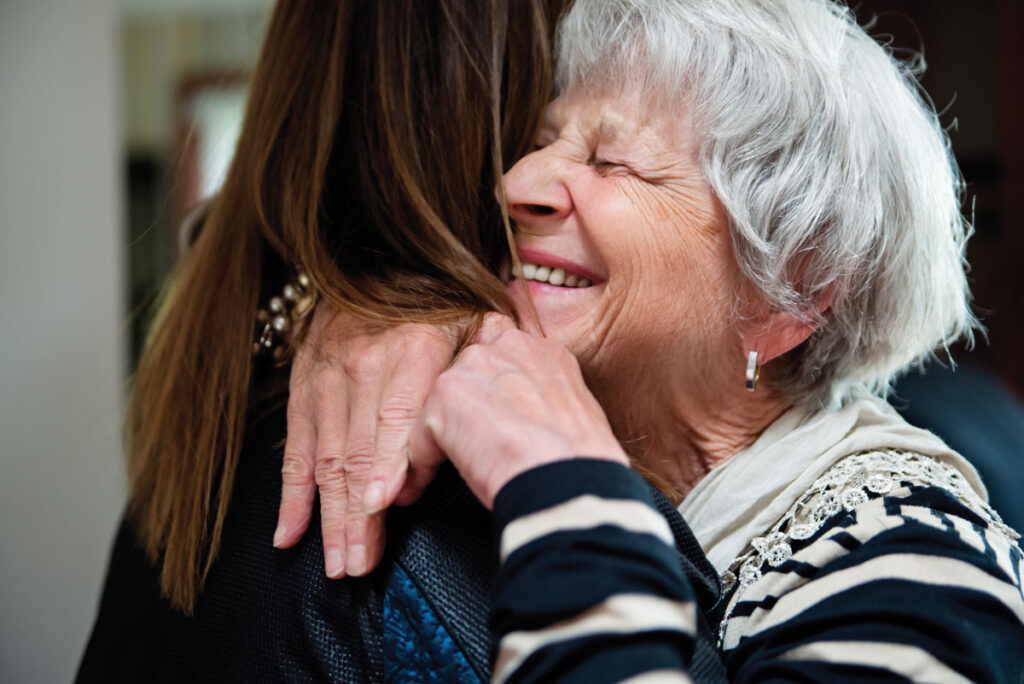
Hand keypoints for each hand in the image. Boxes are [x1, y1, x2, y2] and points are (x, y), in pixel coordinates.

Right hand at [275, 305, 454, 577]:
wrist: (376, 256)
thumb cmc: (442, 298)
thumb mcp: (475, 318)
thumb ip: (475, 369)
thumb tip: (458, 437)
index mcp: (413, 344)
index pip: (395, 412)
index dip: (387, 461)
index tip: (381, 505)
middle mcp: (364, 360)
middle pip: (357, 446)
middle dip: (356, 511)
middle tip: (359, 562)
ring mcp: (327, 373)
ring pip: (325, 455)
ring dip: (328, 514)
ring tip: (337, 561)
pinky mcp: (303, 383)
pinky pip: (295, 445)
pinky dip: (291, 493)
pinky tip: (290, 534)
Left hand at [408, 314, 628, 509]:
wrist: (570, 485)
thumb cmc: (580, 467)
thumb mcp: (575, 414)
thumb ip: (542, 400)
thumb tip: (527, 419)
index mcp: (543, 351)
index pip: (501, 356)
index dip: (492, 392)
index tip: (494, 423)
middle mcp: (508, 345)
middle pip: (465, 375)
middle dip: (463, 411)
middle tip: (473, 450)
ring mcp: (474, 366)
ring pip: (440, 404)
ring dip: (442, 437)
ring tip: (450, 471)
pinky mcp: (446, 395)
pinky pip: (419, 434)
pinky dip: (422, 462)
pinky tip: (431, 485)